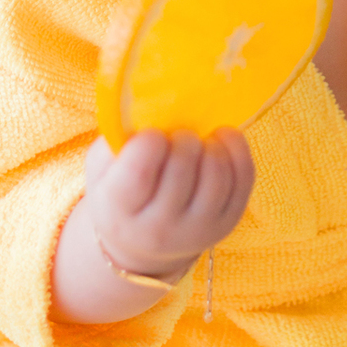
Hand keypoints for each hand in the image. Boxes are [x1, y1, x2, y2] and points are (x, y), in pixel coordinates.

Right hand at [85, 126, 254, 280]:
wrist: (142, 241)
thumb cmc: (120, 190)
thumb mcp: (103, 167)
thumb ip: (116, 139)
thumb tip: (145, 104)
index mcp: (120, 209)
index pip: (139, 172)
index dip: (150, 141)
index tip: (152, 134)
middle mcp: (159, 228)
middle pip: (182, 169)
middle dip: (183, 139)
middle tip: (177, 136)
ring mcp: (197, 229)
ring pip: (217, 175)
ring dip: (211, 145)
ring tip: (199, 141)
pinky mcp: (227, 223)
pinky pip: (244, 179)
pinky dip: (237, 149)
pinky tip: (220, 140)